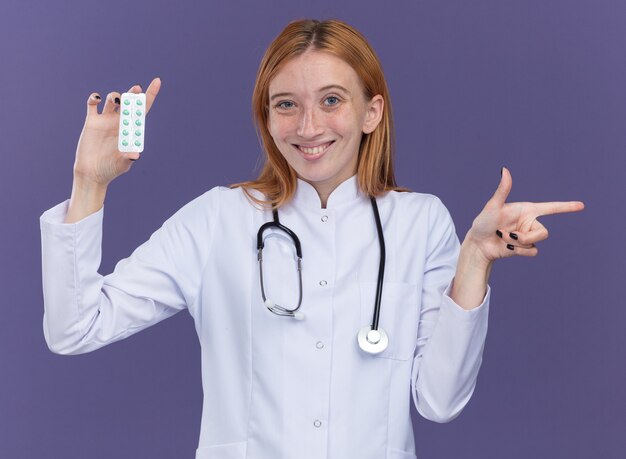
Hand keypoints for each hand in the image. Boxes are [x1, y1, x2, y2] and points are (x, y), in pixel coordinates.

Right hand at [72, 77, 161, 185]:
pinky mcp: (92, 121)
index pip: (143, 109)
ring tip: (116, 102)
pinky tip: (97, 99)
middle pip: (129, 102)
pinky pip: (93, 104)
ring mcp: (106, 120)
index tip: (157, 81)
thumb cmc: (110, 169)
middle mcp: (120, 122)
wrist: (92, 173)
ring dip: (115, 97)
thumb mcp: (122, 164)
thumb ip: (128, 158)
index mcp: (132, 130)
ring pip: (113, 100)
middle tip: (136, 89)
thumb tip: (135, 154)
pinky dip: (95, 98)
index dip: (150, 95)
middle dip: (133, 93)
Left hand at [464, 167, 584, 263]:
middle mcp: (529, 222)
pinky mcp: (524, 248)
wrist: (477, 244)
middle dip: (526, 237)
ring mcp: (527, 236)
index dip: (566, 207)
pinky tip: (507, 248)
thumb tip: (504, 169)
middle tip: (508, 234)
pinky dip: (519, 251)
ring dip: (517, 243)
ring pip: (536, 242)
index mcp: (526, 210)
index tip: (581, 205)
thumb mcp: (493, 206)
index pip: (550, 208)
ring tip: (503, 238)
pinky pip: (532, 252)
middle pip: (544, 233)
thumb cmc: (483, 222)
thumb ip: (502, 190)